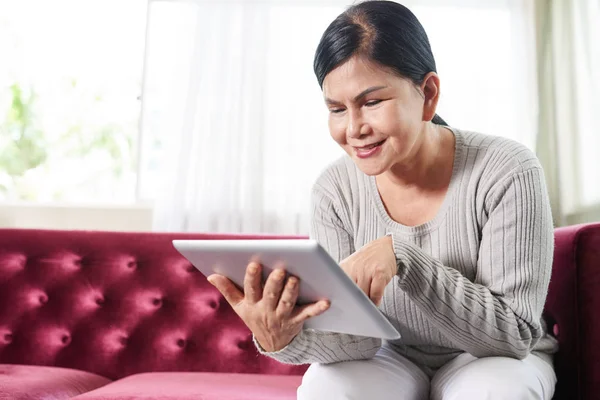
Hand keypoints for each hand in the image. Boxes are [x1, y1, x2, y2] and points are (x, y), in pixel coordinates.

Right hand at [207, 262, 329, 351]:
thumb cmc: (255, 316)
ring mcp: (282, 317)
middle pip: (271, 295)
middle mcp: (266, 310)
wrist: (272, 344)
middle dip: (274, 283)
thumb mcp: (239, 306)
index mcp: (251, 304)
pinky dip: (317, 308)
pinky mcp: (296, 321)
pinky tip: (326, 301)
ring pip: (287, 303)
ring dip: (291, 291)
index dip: (252, 277)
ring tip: (295, 279)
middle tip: (279, 269)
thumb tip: (211, 275)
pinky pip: (307, 314)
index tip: (254, 263)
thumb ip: (227, 290)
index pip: (250, 289)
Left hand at [339, 235, 396, 305]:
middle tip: (355, 310)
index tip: (340, 306)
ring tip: (367, 306)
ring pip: (363, 294)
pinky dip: (375, 300)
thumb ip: (345, 281)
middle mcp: (354, 267)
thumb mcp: (352, 267)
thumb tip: (342, 302)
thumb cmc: (367, 261)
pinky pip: (376, 293)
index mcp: (344, 267)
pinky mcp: (380, 272)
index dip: (338, 297)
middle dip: (352, 303)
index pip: (337, 286)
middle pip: (350, 292)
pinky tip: (376, 301)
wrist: (385, 247)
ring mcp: (367, 269)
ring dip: (365, 303)